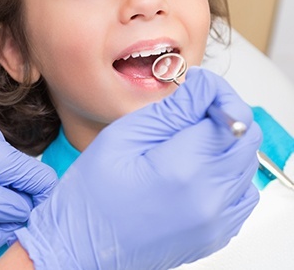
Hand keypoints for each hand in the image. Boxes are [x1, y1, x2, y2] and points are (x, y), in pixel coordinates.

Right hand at [12, 68, 261, 269]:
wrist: (82, 244)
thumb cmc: (92, 193)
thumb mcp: (124, 135)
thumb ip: (172, 110)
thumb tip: (203, 86)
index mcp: (183, 169)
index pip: (232, 116)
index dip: (216, 94)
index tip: (197, 89)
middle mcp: (209, 200)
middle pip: (246, 138)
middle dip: (223, 114)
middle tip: (190, 110)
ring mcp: (216, 222)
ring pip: (246, 163)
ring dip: (225, 142)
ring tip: (188, 140)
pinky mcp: (216, 234)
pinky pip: (241, 192)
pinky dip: (227, 171)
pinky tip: (196, 167)